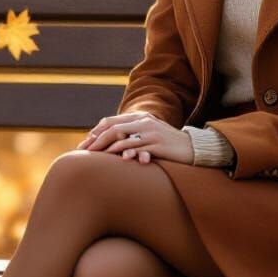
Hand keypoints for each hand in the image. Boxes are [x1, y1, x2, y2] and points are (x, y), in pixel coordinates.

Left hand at [76, 111, 193, 164]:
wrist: (193, 148)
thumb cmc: (169, 144)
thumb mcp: (150, 135)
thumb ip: (134, 135)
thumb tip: (113, 142)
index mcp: (140, 118)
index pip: (111, 122)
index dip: (96, 132)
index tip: (85, 144)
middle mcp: (144, 122)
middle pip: (113, 128)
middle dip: (96, 140)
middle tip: (84, 151)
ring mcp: (151, 133)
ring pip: (122, 137)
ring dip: (105, 147)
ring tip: (94, 156)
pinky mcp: (157, 144)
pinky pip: (136, 147)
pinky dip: (124, 152)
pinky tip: (115, 158)